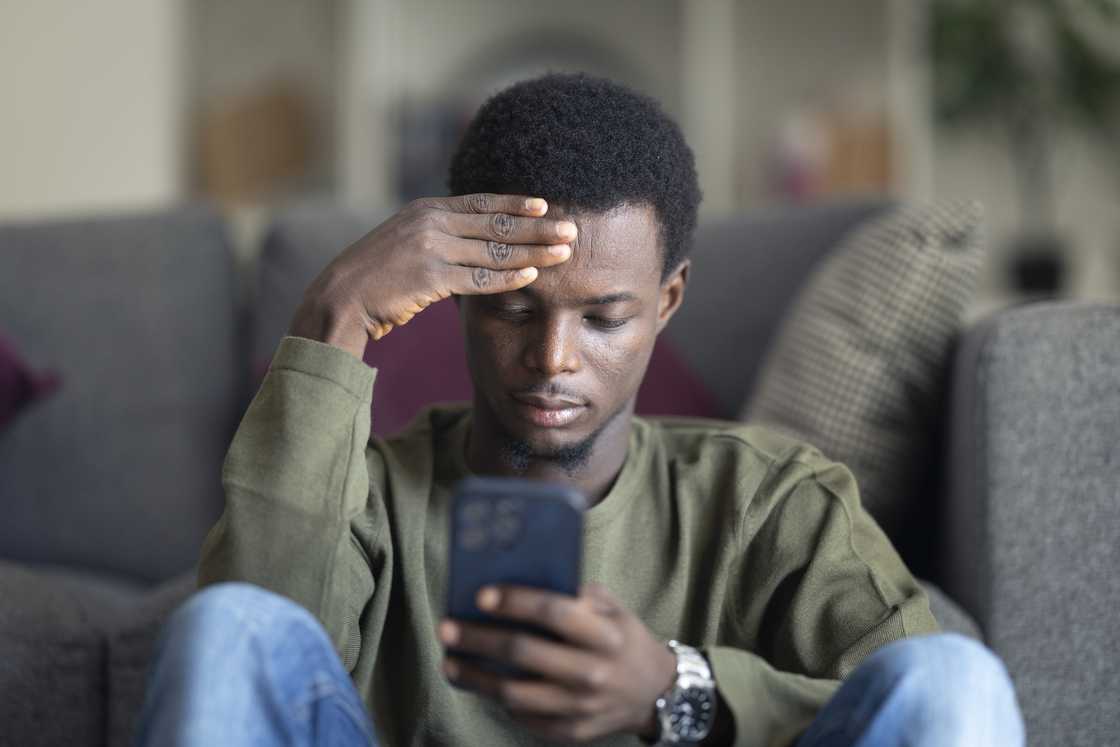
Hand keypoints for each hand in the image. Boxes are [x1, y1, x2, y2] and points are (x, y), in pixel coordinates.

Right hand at [287, 194, 575, 358]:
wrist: (339, 298)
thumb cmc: (374, 278)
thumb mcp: (403, 243)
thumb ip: (436, 237)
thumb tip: (468, 241)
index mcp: (426, 210)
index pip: (481, 203)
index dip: (516, 204)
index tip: (545, 205)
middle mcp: (431, 222)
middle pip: (497, 224)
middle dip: (538, 227)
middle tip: (572, 228)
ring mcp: (431, 248)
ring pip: (494, 250)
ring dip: (534, 251)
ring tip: (565, 253)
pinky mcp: (430, 277)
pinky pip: (480, 278)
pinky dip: (509, 277)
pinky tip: (534, 275)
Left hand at [439, 584, 676, 742]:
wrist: (654, 690)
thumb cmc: (621, 637)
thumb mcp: (611, 607)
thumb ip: (573, 593)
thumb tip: (517, 580)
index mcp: (605, 634)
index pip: (554, 612)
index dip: (515, 602)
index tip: (480, 595)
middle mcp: (594, 671)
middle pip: (524, 653)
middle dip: (479, 639)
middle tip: (446, 628)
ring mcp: (582, 707)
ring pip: (515, 693)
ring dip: (475, 677)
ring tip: (449, 663)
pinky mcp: (571, 732)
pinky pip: (524, 716)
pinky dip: (497, 700)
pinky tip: (479, 684)